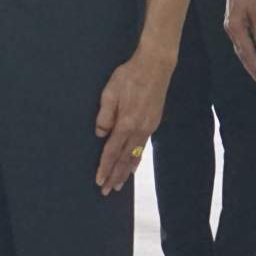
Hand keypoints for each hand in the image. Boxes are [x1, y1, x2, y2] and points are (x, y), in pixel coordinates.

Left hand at [94, 48, 173, 194]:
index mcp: (126, 122)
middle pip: (125, 158)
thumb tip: (100, 135)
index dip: (105, 168)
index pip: (112, 151)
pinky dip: (136, 159)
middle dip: (115, 175)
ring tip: (119, 184)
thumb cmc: (130, 75)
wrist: (156, 65)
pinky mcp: (154, 122)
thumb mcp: (110, 92)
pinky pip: (143, 146)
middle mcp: (139, 129)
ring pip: (136, 154)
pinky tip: (133, 165)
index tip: (99, 181)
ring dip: (126, 171)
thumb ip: (104, 116)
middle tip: (107, 191)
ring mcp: (149, 126)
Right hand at [224, 0, 255, 86]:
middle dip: (252, 69)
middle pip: (242, 55)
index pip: (247, 52)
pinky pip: (240, 42)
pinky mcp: (234, 23)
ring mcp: (231, 26)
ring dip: (249, 63)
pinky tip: (254, 56)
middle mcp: (231, 29)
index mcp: (236, 27)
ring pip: (240, 50)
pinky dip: (247, 52)